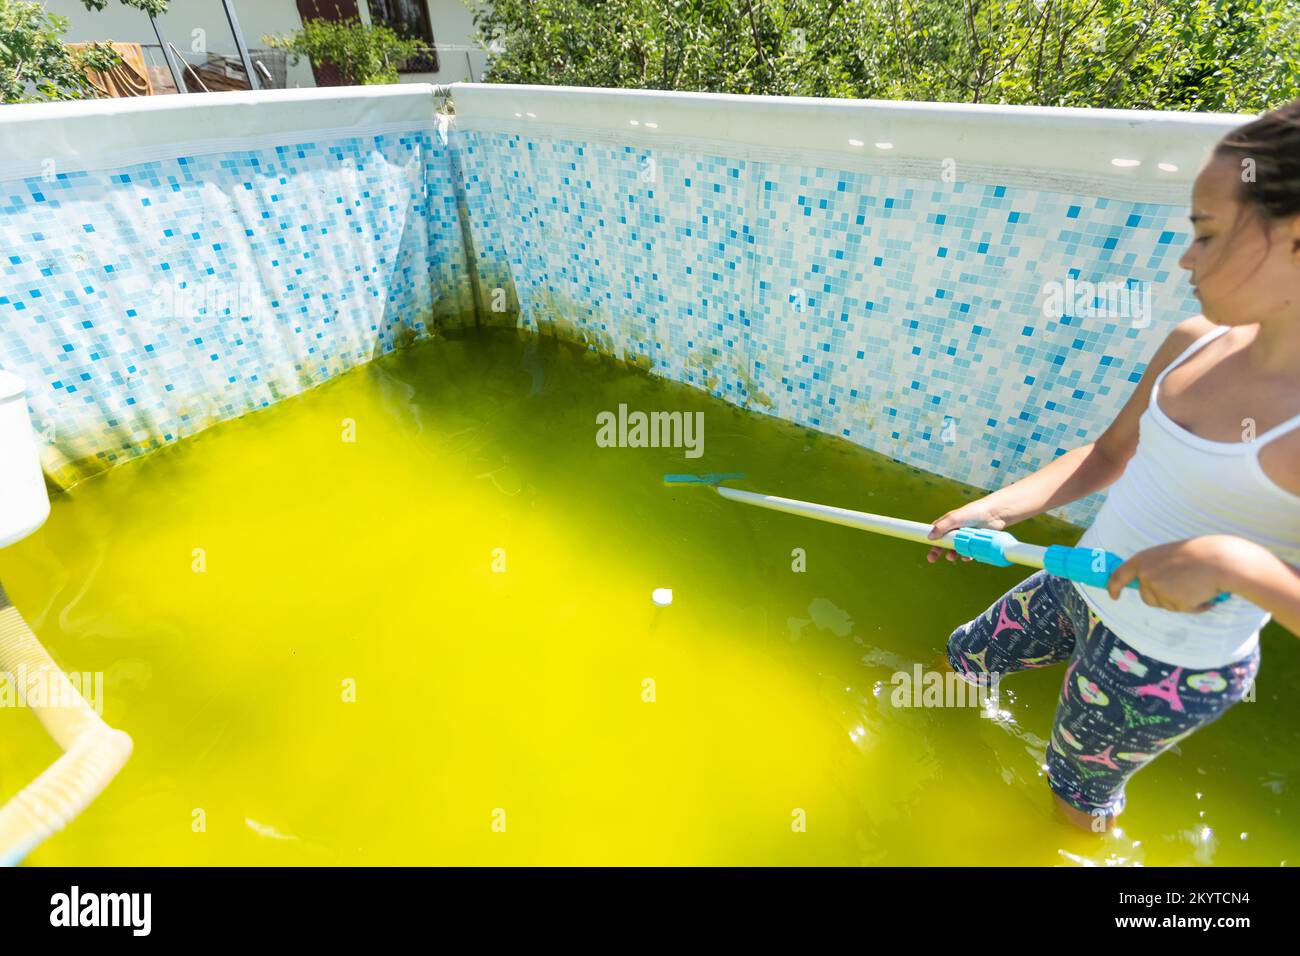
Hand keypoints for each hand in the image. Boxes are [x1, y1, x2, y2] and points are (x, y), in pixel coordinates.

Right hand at [925, 498, 1006, 563]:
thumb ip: (942, 527)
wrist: (995, 515)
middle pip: (943, 543)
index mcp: (949, 523)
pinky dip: (966, 555)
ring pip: (955, 549)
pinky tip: (966, 556)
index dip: (930, 540)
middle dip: (937, 551)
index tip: (926, 547)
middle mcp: (956, 530)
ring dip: (952, 554)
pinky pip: (968, 552)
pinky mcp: (975, 542)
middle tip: (932, 559)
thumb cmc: (973, 512)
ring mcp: (965, 537)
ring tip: (951, 557)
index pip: (936, 532)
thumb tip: (930, 537)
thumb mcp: (955, 518)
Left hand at [1106, 536, 1250, 611]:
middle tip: (1184, 584)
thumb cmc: (1200, 556)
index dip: (1114, 586)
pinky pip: (1182, 610)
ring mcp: (1157, 587)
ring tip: (1195, 585)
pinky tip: (1204, 593)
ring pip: (1165, 605)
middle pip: (1147, 598)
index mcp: (1142, 559)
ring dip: (1180, 601)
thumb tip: (1149, 584)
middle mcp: (1145, 574)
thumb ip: (1156, 568)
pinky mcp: (1171, 600)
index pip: (1119, 575)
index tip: (1113, 596)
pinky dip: (1194, 606)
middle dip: (1163, 597)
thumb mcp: (1169, 556)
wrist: (1221, 560)